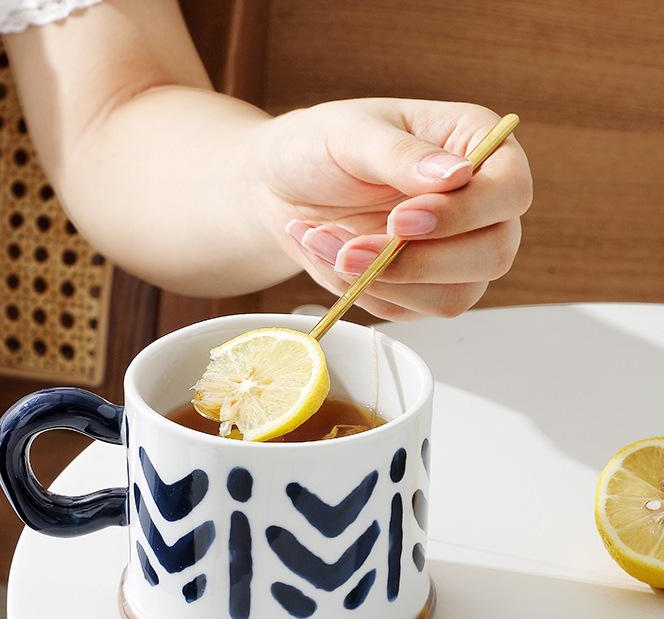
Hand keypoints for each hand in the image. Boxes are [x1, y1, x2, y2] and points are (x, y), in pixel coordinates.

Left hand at [250, 98, 531, 319]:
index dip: (465, 213)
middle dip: (419, 261)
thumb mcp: (351, 135)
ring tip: (326, 244)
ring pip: (455, 296)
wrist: (280, 190)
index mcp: (476, 147)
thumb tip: (457, 175)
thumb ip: (401, 154)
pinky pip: (410, 310)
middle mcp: (478, 205)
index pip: (511, 189)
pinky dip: (365, 291)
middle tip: (354, 248)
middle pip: (493, 254)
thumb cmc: (319, 147)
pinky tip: (331, 257)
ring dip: (385, 281)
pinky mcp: (421, 290)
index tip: (402, 220)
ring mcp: (455, 253)